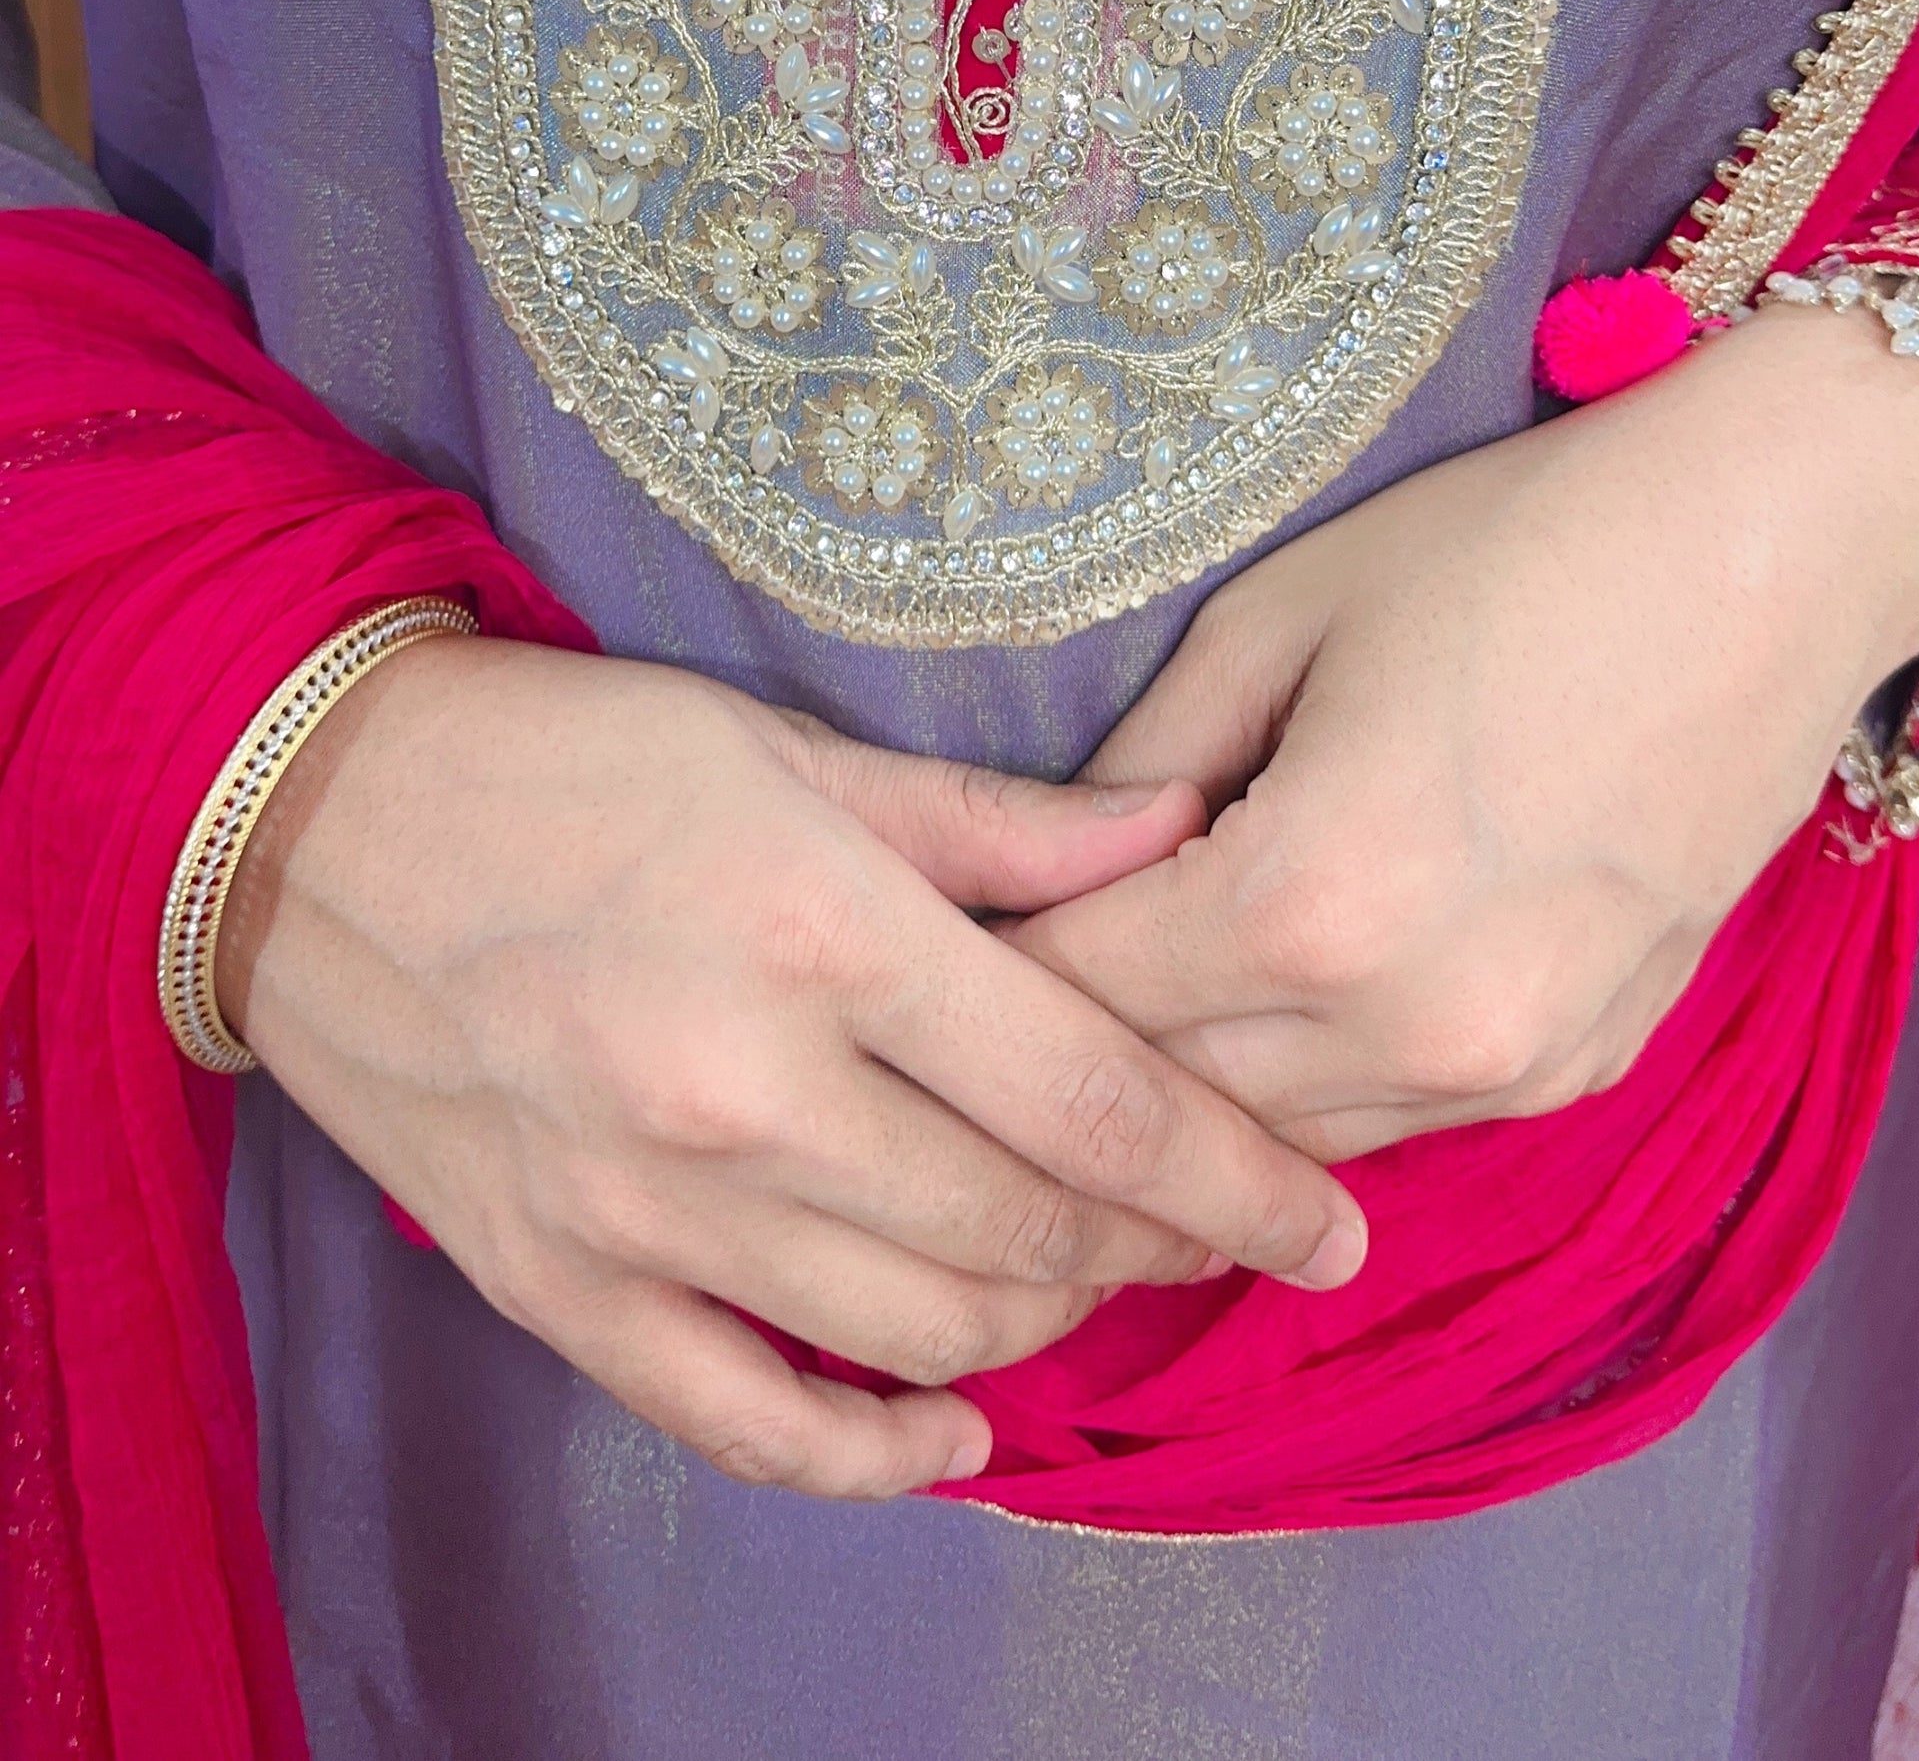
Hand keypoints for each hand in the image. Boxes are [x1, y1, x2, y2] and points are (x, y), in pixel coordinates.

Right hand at [218, 641, 1367, 1498]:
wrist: (311, 820)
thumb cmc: (570, 757)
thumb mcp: (788, 746)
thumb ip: (998, 826)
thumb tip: (1179, 843)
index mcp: (825, 933)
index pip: (1093, 1101)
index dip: (1239, 1178)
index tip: (1327, 1219)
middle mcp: (747, 1089)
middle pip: (1027, 1235)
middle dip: (1159, 1248)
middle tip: (1218, 1224)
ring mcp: (646, 1206)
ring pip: (917, 1336)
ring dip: (1040, 1327)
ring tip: (1087, 1275)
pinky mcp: (559, 1283)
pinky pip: (746, 1423)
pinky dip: (871, 1452)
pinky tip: (949, 1433)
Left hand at [1012, 302, 1918, 1159]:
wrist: (1761, 558)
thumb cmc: (1512, 551)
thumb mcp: (1278, 616)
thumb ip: (1144, 764)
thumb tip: (1048, 865)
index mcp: (1307, 903)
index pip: (1070, 1001)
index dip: (971, 978)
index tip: (906, 950)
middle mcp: (1407, 1026)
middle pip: (1159, 1103)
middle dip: (1054, 1061)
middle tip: (965, 1014)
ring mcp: (1507, 1072)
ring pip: (1274, 1143)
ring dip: (1179, 1102)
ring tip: (1093, 1035)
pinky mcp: (1576, 1075)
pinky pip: (1391, 1124)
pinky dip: (1306, 1091)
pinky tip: (1254, 1027)